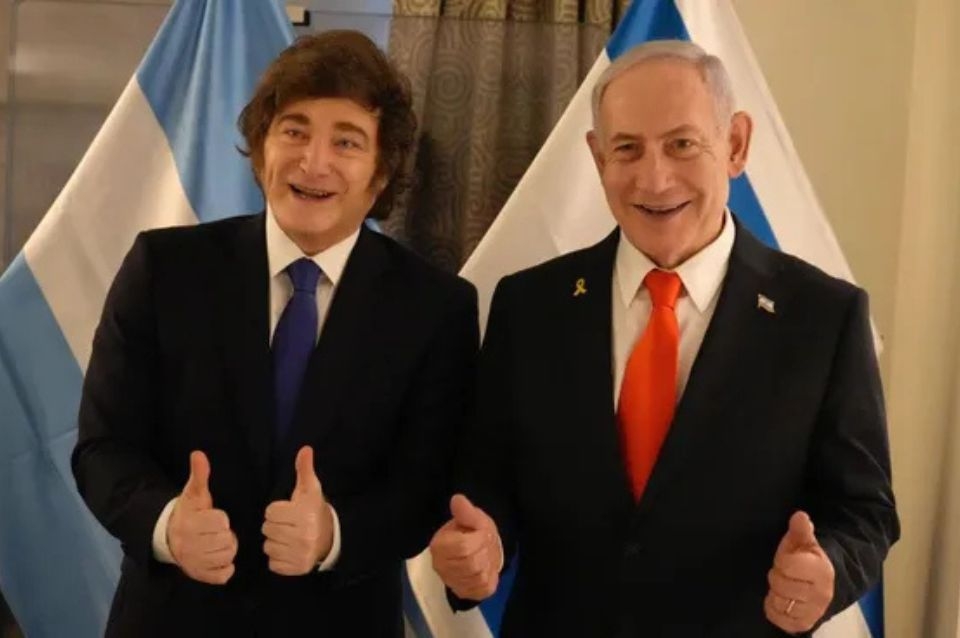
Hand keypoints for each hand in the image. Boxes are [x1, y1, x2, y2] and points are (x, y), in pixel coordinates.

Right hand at [167, 451, 237, 584]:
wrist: (168, 537)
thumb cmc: (188, 512)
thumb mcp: (193, 493)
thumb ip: (199, 475)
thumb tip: (198, 453)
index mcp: (190, 523)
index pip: (220, 521)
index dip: (221, 519)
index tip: (215, 518)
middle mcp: (190, 545)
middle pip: (226, 541)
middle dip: (226, 535)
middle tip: (218, 532)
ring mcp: (194, 562)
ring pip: (226, 558)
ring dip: (227, 551)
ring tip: (218, 543)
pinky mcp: (199, 576)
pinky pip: (222, 576)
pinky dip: (225, 569)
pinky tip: (219, 558)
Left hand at [262, 446, 332, 574]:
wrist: (331, 538)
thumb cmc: (314, 510)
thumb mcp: (310, 489)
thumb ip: (304, 469)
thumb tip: (305, 448)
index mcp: (304, 514)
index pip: (270, 512)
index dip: (277, 510)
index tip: (288, 511)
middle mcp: (303, 535)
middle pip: (267, 529)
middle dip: (275, 526)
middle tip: (287, 524)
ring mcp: (300, 554)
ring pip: (268, 546)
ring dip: (275, 542)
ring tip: (287, 537)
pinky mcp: (296, 568)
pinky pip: (273, 563)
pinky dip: (278, 558)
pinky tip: (288, 550)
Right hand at [429, 494, 502, 600]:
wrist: (478, 549)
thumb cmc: (473, 531)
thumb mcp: (472, 517)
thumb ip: (466, 511)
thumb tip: (457, 499)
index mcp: (439, 545)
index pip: (463, 548)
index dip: (477, 539)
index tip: (481, 533)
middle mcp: (441, 566)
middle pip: (471, 564)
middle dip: (484, 552)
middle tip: (485, 545)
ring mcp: (452, 582)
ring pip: (478, 577)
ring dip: (488, 564)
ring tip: (485, 555)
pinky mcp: (465, 593)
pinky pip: (483, 589)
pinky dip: (490, 578)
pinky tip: (486, 569)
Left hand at [764, 511, 835, 632]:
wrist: (824, 585)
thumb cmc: (807, 559)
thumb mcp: (804, 541)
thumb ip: (800, 529)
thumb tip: (799, 516)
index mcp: (821, 571)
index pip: (787, 565)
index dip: (783, 560)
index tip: (787, 559)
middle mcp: (820, 595)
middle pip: (780, 584)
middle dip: (778, 576)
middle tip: (786, 574)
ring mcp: (813, 612)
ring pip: (778, 602)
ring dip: (776, 593)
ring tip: (785, 586)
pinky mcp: (803, 624)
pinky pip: (777, 618)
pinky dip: (774, 608)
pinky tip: (782, 599)